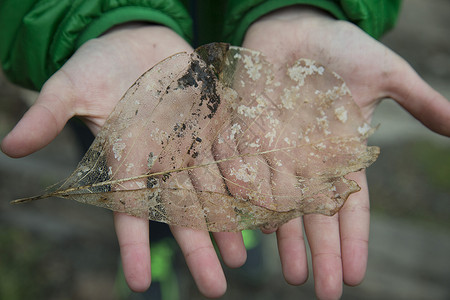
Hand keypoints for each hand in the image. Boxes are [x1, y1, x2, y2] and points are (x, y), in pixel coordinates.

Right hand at [1, 25, 245, 297]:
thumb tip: (9, 147)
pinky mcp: (216, 121)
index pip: (129, 208)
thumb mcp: (71, 85)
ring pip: (212, 190)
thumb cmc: (100, 64)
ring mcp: (192, 142)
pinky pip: (235, 153)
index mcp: (128, 156)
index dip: (134, 245)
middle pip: (181, 209)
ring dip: (227, 223)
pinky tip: (264, 205)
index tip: (139, 283)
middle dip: (197, 247)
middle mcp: (163, 158)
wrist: (139, 41)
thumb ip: (48, 114)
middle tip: (214, 288)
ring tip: (240, 258)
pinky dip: (248, 179)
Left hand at [241, 5, 449, 299]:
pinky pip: (245, 169)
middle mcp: (307, 161)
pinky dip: (247, 196)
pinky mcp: (247, 132)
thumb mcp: (385, 74)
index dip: (352, 240)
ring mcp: (276, 150)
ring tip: (290, 272)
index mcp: (340, 155)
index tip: (353, 275)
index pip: (350, 206)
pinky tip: (253, 226)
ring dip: (284, 238)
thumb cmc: (343, 49)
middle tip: (320, 289)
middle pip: (313, 215)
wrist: (298, 27)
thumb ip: (419, 101)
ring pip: (279, 202)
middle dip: (319, 252)